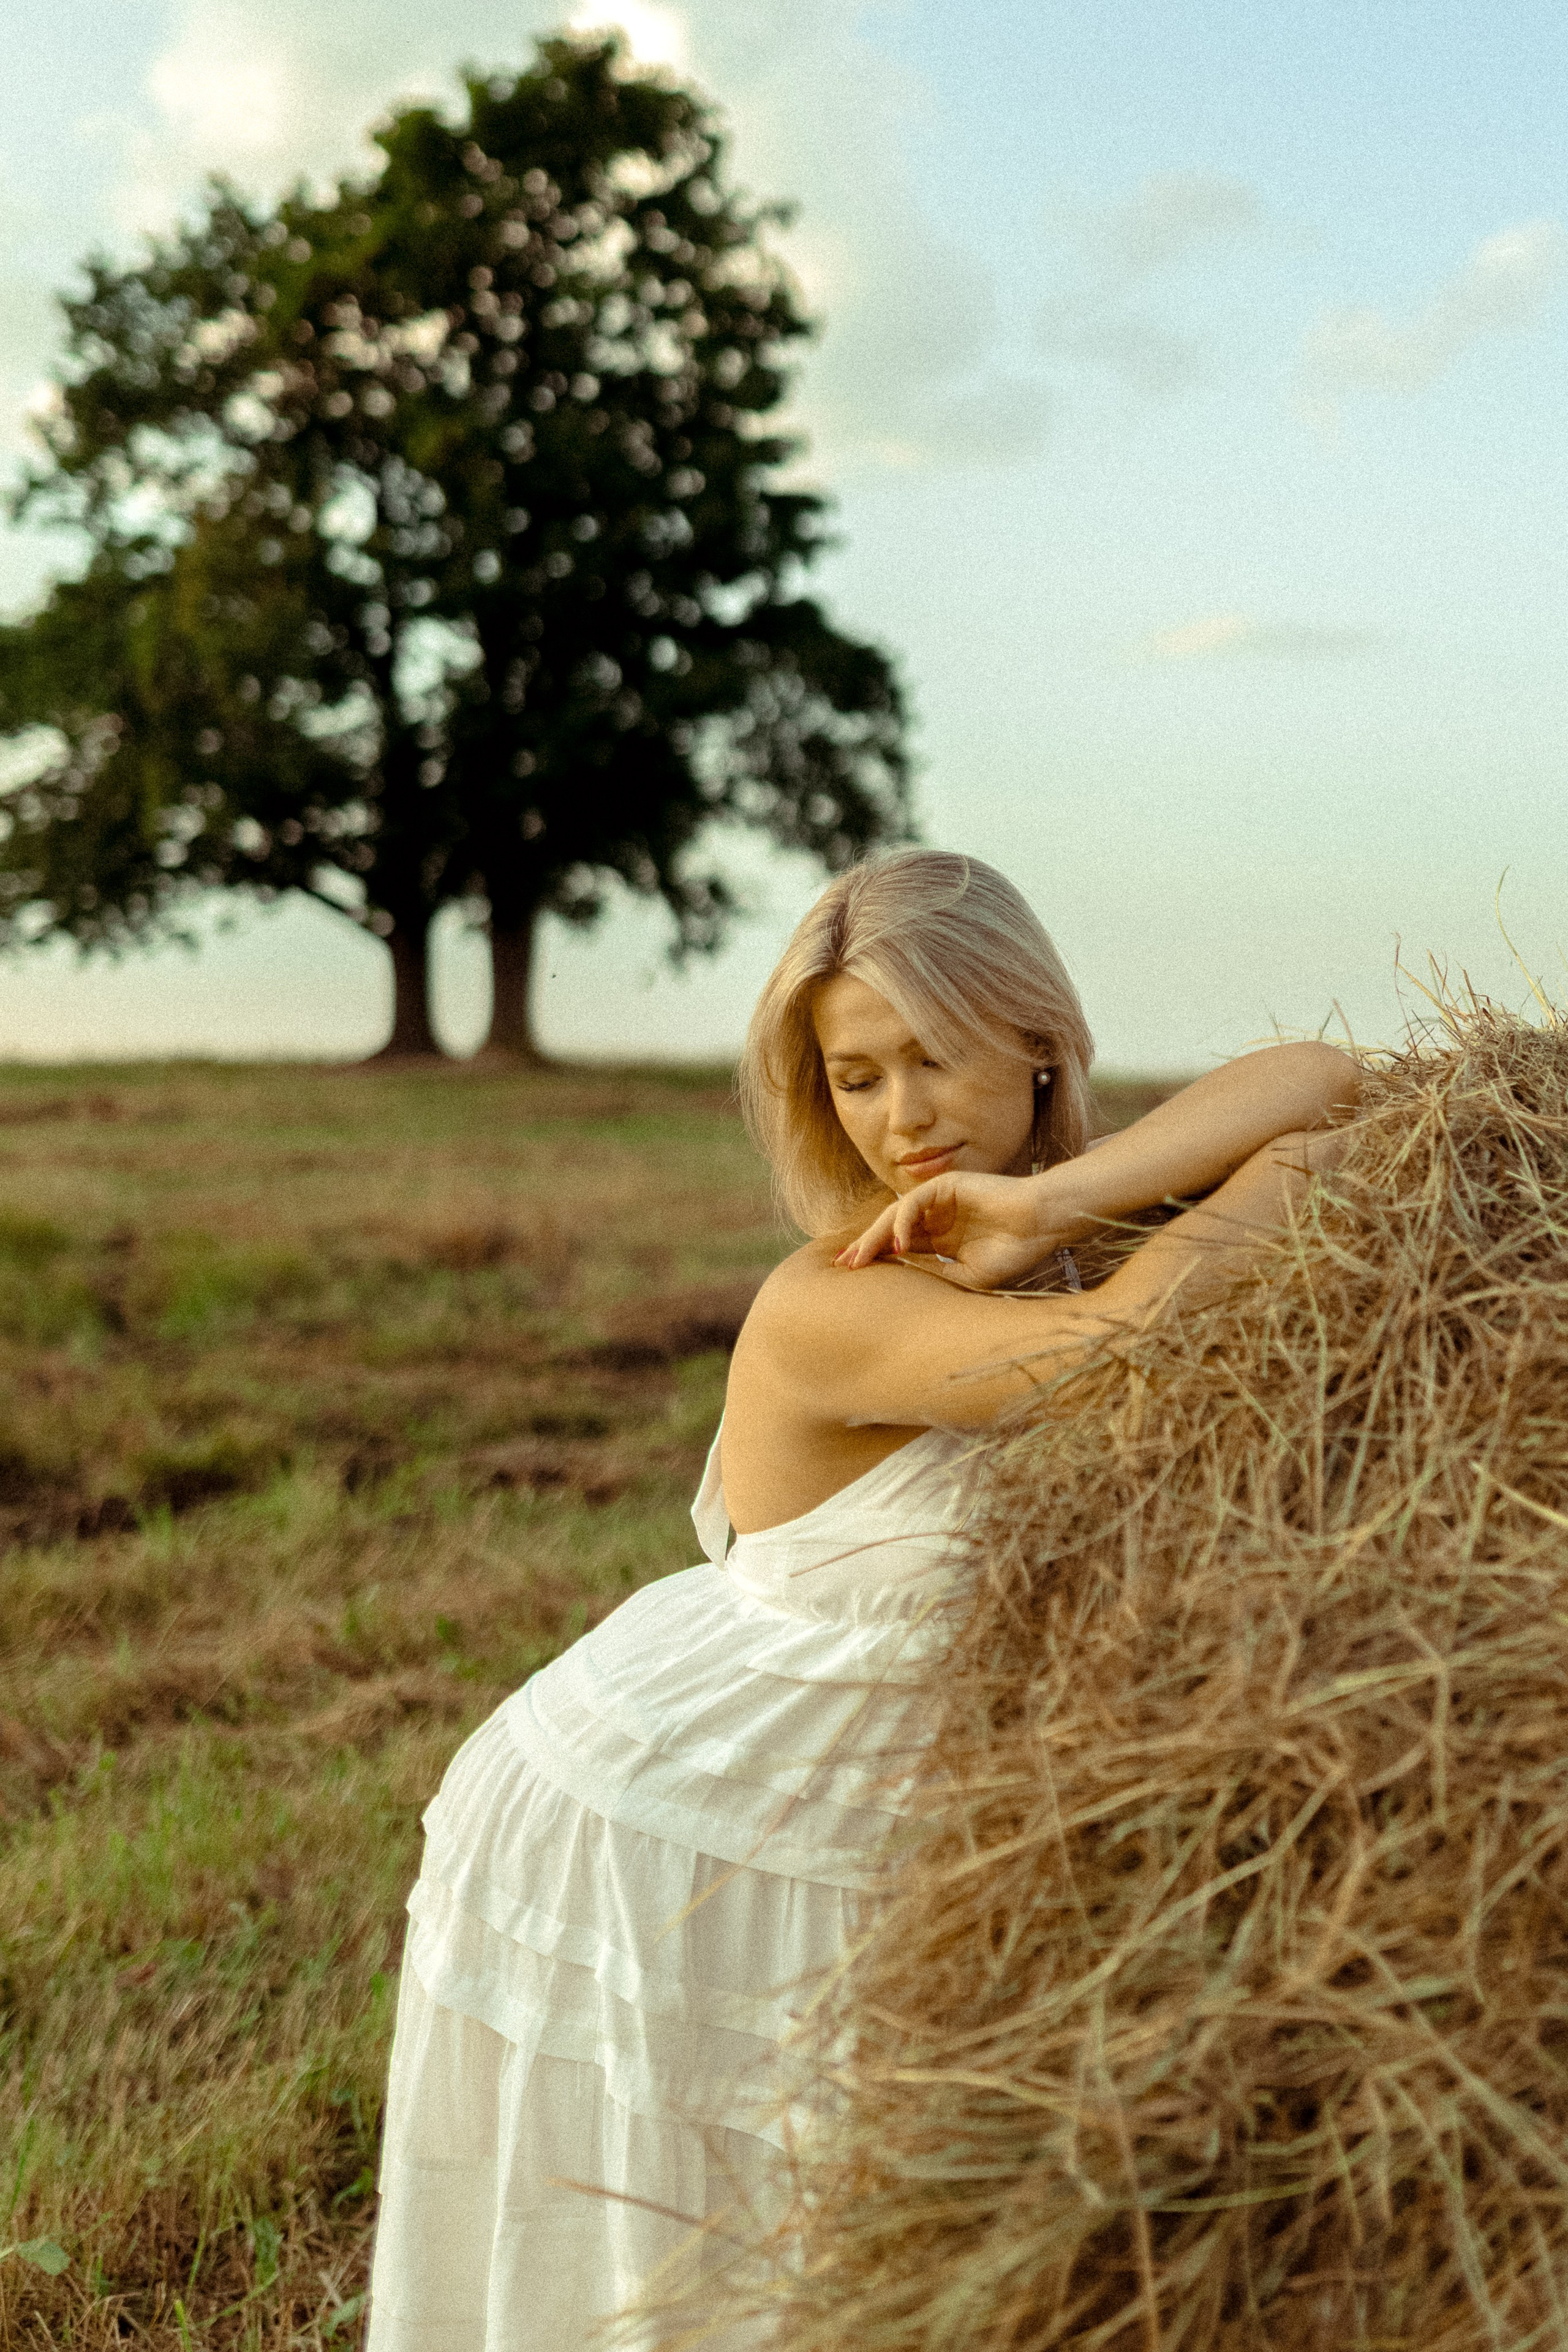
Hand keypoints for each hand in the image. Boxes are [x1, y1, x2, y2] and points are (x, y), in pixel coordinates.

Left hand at [834, 1170, 1069, 1290]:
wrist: (1042, 1227)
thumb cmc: (1013, 1253)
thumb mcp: (965, 1275)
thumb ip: (930, 1273)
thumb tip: (893, 1278)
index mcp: (942, 1240)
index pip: (899, 1248)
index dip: (876, 1260)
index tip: (853, 1278)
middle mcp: (937, 1219)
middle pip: (890, 1232)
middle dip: (865, 1248)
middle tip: (842, 1266)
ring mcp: (940, 1201)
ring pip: (895, 1216)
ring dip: (874, 1236)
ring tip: (859, 1258)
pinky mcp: (946, 1185)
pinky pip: (912, 1202)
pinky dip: (901, 1222)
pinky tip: (897, 1243)